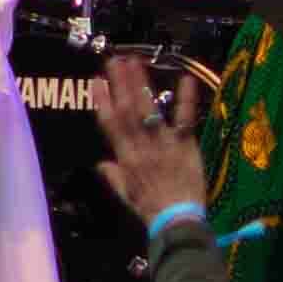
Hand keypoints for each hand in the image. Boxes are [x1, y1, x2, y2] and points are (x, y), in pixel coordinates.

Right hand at [89, 52, 209, 228]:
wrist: (177, 220)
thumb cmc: (151, 209)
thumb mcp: (126, 195)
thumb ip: (114, 177)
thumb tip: (100, 164)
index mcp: (126, 157)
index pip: (110, 124)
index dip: (102, 102)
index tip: (96, 81)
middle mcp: (141, 146)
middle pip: (127, 111)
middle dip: (119, 84)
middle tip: (114, 60)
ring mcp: (163, 144)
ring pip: (148, 110)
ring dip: (140, 85)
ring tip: (134, 62)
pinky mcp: (184, 145)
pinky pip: (184, 120)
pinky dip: (186, 100)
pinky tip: (186, 79)